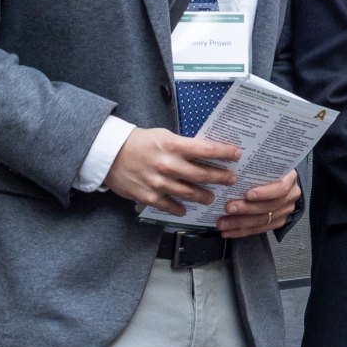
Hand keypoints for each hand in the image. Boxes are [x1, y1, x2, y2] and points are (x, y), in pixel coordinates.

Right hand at [105, 128, 240, 216]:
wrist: (110, 155)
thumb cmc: (139, 142)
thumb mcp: (164, 136)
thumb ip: (183, 145)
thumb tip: (205, 152)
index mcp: (173, 146)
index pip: (206, 149)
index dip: (224, 153)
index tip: (237, 154)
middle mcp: (168, 165)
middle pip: (202, 174)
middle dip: (221, 177)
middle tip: (232, 179)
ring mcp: (159, 183)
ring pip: (189, 193)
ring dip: (204, 196)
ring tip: (212, 197)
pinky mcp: (149, 196)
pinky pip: (170, 206)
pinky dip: (180, 208)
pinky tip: (187, 210)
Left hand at [217, 169, 299, 238]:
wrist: (277, 179)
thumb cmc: (267, 169)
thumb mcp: (265, 164)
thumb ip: (254, 167)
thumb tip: (235, 164)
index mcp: (290, 179)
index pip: (281, 188)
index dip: (265, 193)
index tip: (247, 194)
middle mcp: (291, 196)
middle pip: (270, 206)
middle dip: (246, 209)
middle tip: (228, 208)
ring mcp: (285, 210)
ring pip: (263, 220)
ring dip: (240, 223)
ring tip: (222, 223)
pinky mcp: (278, 222)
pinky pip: (259, 230)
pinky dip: (241, 231)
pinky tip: (228, 232)